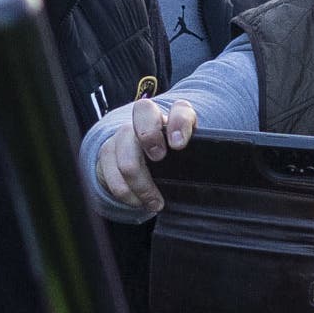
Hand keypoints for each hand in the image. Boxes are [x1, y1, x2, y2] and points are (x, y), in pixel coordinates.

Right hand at [93, 93, 194, 211]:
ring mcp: (124, 134)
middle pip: (143, 112)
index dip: (179, 123)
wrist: (141, 161)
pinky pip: (111, 174)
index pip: (180, 109)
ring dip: (141, 185)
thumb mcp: (186, 158)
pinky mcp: (107, 151)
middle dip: (150, 137)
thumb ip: (194, 160)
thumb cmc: (171, 161)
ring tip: (155, 203)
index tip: (179, 145)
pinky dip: (126, 193)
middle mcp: (147, 119)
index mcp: (174, 118)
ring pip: (127, 155)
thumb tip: (206, 182)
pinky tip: (138, 201)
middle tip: (159, 159)